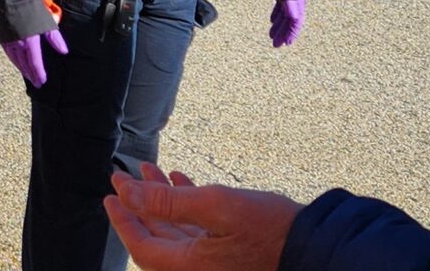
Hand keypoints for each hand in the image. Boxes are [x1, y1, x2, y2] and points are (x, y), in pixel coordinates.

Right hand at [0, 25, 66, 88]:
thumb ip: (55, 39)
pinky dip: (14, 61)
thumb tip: (64, 51)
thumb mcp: (47, 22)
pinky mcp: (2, 37)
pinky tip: (18, 63)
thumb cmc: (31, 8)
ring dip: (22, 70)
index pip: (35, 63)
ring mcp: (8, 41)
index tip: (42, 82)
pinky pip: (9, 54)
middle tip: (37, 83)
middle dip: (31, 75)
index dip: (39, 74)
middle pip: (25, 64)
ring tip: (28, 76)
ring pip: (15, 61)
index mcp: (30, 41)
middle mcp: (18, 44)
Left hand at [106, 164, 300, 270]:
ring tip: (150, 170)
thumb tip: (126, 193)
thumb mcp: (216, 206)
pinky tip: (182, 180)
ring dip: (162, 201)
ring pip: (178, 232)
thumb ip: (167, 201)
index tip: (111, 193)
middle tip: (126, 178)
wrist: (318, 247)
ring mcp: (216, 263)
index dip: (123, 219)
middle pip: (157, 240)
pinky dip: (186, 208)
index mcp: (191, 267)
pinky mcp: (232, 254)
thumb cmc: (272, 229)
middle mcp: (200, 270)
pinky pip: (198, 232)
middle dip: (140, 205)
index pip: (142, 246)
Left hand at [269, 0, 304, 48]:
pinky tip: (272, 20)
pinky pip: (281, 4)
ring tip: (272, 36)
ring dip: (279, 25)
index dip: (292, 32)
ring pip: (285, 13)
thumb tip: (294, 17)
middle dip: (284, 32)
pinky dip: (277, 14)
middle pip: (290, 18)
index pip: (296, 20)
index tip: (287, 43)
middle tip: (276, 44)